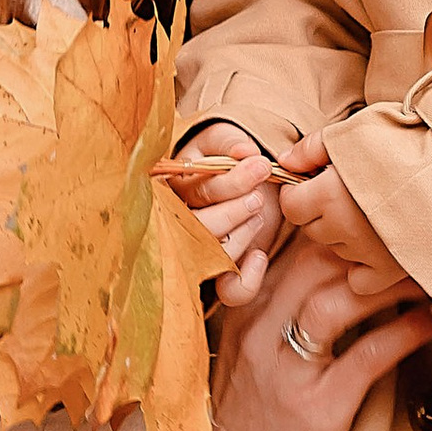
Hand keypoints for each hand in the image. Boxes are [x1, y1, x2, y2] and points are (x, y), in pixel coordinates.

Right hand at [156, 122, 283, 307]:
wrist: (241, 177)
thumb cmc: (224, 156)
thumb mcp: (220, 139)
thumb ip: (228, 141)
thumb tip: (244, 151)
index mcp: (170, 189)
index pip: (194, 192)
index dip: (231, 181)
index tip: (260, 164)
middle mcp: (176, 224)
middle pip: (200, 227)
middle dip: (236, 210)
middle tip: (259, 196)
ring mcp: (196, 252)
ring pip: (214, 255)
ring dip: (243, 235)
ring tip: (259, 213)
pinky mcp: (220, 272)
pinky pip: (230, 292)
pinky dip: (248, 279)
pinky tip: (259, 257)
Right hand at [200, 228, 431, 430]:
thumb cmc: (248, 406)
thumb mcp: (251, 342)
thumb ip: (282, 299)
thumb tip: (337, 259)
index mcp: (248, 305)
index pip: (293, 242)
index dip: (339, 218)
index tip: (378, 210)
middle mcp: (262, 326)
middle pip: (319, 257)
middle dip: (371, 240)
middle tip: (414, 236)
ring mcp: (287, 365)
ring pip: (340, 298)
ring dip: (392, 281)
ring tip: (428, 274)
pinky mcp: (316, 404)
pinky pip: (367, 354)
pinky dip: (406, 331)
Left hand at [275, 135, 415, 301]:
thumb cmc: (412, 142)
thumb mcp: (358, 130)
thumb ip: (313, 147)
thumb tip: (285, 162)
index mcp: (330, 194)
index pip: (291, 206)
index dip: (300, 192)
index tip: (319, 181)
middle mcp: (344, 228)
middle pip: (312, 229)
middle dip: (322, 212)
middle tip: (352, 192)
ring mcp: (367, 253)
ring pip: (336, 250)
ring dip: (345, 236)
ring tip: (376, 211)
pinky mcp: (392, 270)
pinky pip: (359, 281)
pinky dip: (363, 268)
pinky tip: (379, 245)